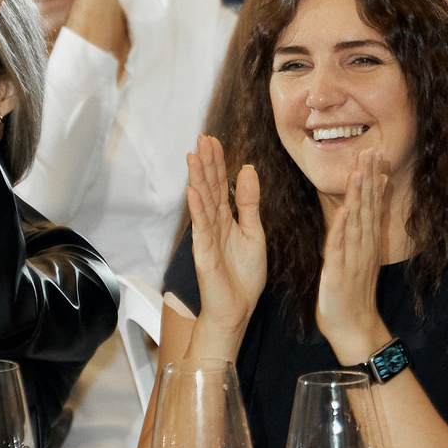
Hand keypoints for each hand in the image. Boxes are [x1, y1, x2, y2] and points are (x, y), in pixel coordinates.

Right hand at [184, 134, 268, 337]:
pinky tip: (193, 191)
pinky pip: (201, 227)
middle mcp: (214, 224)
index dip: (218, 162)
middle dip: (207, 163)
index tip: (214, 140)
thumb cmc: (244, 276)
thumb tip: (247, 170)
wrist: (238, 310)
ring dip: (198, 179)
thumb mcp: (254, 233)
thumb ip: (250, 203)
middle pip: (210, 188)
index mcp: (227, 219)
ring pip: (202, 203)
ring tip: (194, 156)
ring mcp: (207, 238)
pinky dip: (197, 208)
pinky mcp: (204, 253)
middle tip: (203, 138)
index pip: (221, 184)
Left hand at [315, 150, 392, 361]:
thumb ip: (363, 233)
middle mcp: (362, 246)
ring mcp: (352, 258)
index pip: (371, 205)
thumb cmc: (353, 294)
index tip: (375, 152)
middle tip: (372, 151)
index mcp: (366, 242)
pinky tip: (345, 210)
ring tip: (359, 171)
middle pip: (367, 207)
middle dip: (369, 178)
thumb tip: (364, 209)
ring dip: (358, 196)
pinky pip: (340, 247)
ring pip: (356, 222)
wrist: (355, 328)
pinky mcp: (338, 272)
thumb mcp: (359, 258)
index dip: (373, 178)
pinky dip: (342, 228)